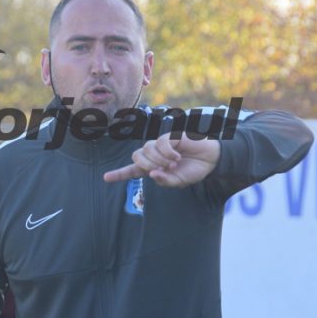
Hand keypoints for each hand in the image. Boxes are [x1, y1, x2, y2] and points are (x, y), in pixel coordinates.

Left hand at [103, 134, 220, 187]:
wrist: (210, 159)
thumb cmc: (193, 170)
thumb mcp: (179, 181)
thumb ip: (165, 180)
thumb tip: (151, 174)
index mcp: (153, 168)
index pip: (133, 171)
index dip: (119, 174)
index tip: (106, 177)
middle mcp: (154, 155)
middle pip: (137, 157)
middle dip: (146, 164)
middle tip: (164, 169)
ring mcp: (160, 145)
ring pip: (146, 149)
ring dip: (158, 159)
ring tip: (173, 163)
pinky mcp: (169, 136)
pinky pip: (160, 143)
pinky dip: (167, 152)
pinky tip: (177, 156)